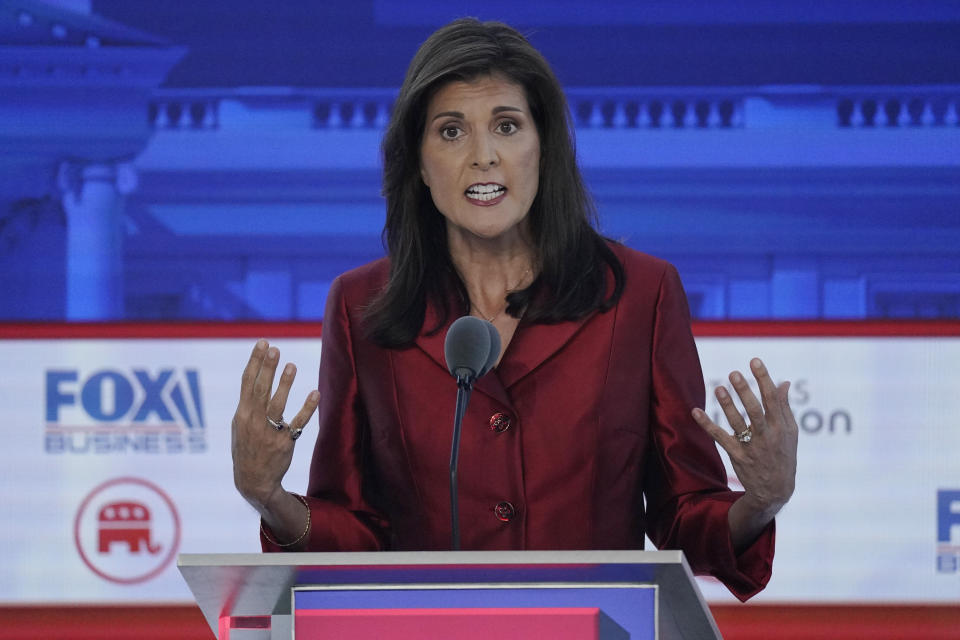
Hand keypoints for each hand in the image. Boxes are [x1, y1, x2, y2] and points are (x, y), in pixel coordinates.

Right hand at [232, 339, 319, 511]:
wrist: (253, 482)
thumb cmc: (247, 449)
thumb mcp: (240, 426)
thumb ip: (248, 404)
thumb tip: (256, 377)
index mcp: (242, 415)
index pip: (247, 383)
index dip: (255, 362)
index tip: (262, 344)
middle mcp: (254, 422)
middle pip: (260, 390)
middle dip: (267, 368)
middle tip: (274, 348)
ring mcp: (269, 432)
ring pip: (277, 404)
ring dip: (284, 384)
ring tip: (291, 365)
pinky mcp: (285, 442)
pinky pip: (298, 422)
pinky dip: (307, 408)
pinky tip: (315, 393)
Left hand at [692, 358, 797, 515]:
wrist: (774, 490)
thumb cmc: (783, 455)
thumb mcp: (790, 432)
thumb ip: (784, 407)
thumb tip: (784, 382)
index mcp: (781, 427)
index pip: (772, 399)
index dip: (764, 379)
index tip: (754, 361)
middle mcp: (766, 436)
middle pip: (755, 411)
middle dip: (745, 392)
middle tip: (734, 373)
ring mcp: (751, 447)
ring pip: (737, 423)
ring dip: (727, 406)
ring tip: (719, 388)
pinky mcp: (736, 455)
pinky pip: (720, 438)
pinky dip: (707, 425)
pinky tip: (695, 412)